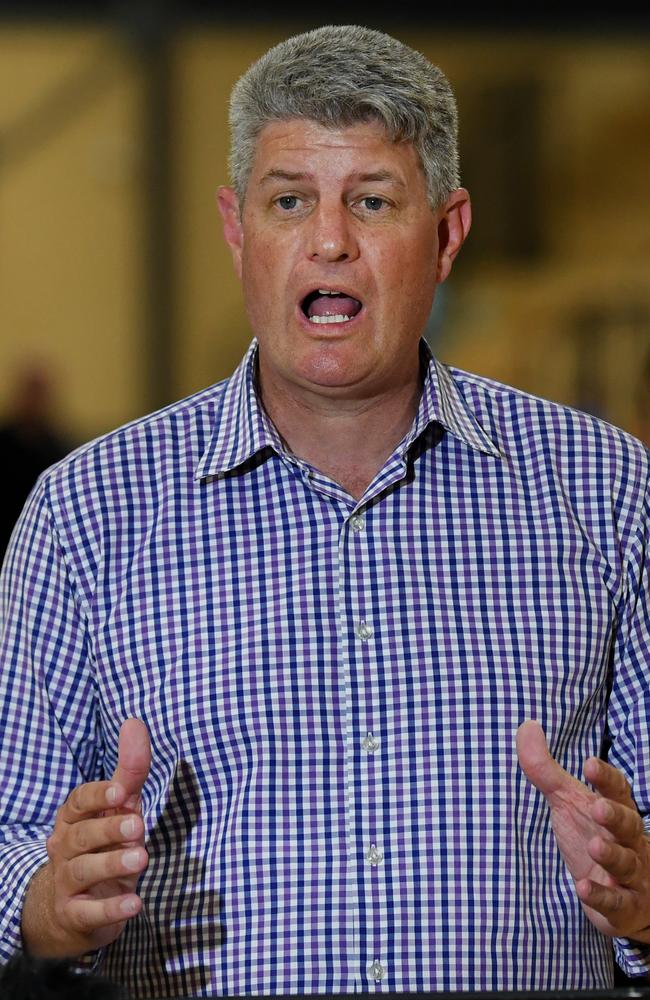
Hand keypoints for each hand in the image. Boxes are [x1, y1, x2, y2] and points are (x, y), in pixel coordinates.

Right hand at [22, 718, 150, 956]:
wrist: (73, 910)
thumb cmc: (104, 846)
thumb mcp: (118, 810)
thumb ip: (128, 771)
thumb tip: (135, 723)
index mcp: (74, 819)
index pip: (78, 802)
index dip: (97, 795)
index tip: (120, 791)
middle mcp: (65, 848)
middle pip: (81, 836)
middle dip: (108, 829)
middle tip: (137, 826)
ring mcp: (67, 883)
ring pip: (84, 871)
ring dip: (112, 863)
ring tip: (142, 859)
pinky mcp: (76, 915)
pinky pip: (90, 912)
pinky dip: (111, 908)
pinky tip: (134, 904)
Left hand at [517, 720, 649, 941]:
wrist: (625, 894)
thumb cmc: (593, 836)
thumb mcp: (567, 801)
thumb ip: (546, 769)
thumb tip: (527, 726)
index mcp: (616, 810)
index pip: (617, 790)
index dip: (605, 778)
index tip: (590, 763)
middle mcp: (629, 840)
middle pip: (628, 824)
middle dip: (614, 816)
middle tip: (597, 807)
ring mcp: (630, 874)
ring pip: (626, 863)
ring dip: (612, 855)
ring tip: (595, 846)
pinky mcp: (624, 906)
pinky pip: (616, 902)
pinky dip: (601, 896)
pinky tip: (583, 888)